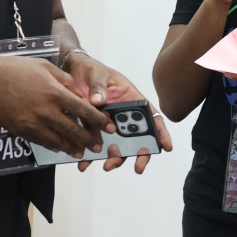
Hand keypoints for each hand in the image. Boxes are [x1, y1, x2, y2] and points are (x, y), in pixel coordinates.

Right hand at [0, 54, 108, 155]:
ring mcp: (33, 123)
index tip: (108, 127)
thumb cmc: (14, 69)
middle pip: (74, 131)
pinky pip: (42, 142)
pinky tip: (60, 148)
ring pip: (58, 141)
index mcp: (55, 93)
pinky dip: (53, 146)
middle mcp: (47, 111)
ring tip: (80, 152)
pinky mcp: (21, 130)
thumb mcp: (44, 67)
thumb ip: (63, 80)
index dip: (98, 121)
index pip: (84, 111)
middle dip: (88, 140)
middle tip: (98, 146)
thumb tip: (76, 91)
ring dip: (72, 147)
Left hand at [64, 54, 175, 172]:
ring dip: (115, 158)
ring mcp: (108, 124)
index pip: (151, 117)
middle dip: (140, 154)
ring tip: (107, 166)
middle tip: (138, 167)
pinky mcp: (92, 130)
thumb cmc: (91, 69)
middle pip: (137, 137)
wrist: (70, 73)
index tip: (166, 147)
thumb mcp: (97, 74)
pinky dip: (89, 157)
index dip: (161, 132)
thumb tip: (98, 101)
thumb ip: (98, 87)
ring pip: (118, 146)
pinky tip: (83, 164)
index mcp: (132, 100)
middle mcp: (123, 115)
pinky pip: (94, 146)